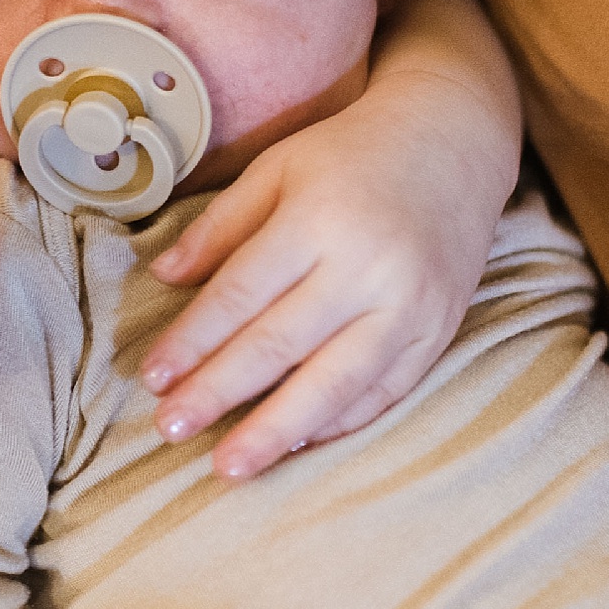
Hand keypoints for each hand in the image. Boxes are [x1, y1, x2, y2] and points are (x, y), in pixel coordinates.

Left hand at [132, 45, 516, 472]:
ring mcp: (408, 307)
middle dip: (219, 393)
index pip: (241, 294)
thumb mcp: (279, 168)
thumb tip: (162, 278)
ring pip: (334, 383)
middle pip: (280, 345)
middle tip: (168, 429)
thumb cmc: (353, 154)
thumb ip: (221, 227)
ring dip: (276, 431)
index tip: (153, 378)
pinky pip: (384, 393)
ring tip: (229, 466)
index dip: (192, 341)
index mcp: (318, 219)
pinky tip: (296, 444)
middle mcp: (366, 267)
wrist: (455, 142)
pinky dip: (338, 425)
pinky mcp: (438, 333)